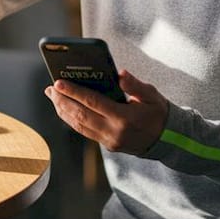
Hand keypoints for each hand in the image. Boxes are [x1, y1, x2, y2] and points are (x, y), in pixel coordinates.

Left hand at [47, 70, 167, 154]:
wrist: (169, 140)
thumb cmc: (159, 113)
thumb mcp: (151, 95)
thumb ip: (135, 85)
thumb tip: (120, 73)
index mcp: (124, 118)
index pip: (93, 103)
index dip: (73, 92)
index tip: (58, 83)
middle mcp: (113, 132)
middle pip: (80, 115)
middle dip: (62, 101)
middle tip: (50, 89)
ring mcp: (109, 141)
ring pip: (79, 125)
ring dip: (63, 110)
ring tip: (53, 97)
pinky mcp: (107, 145)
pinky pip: (84, 131)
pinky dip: (72, 120)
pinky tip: (65, 109)